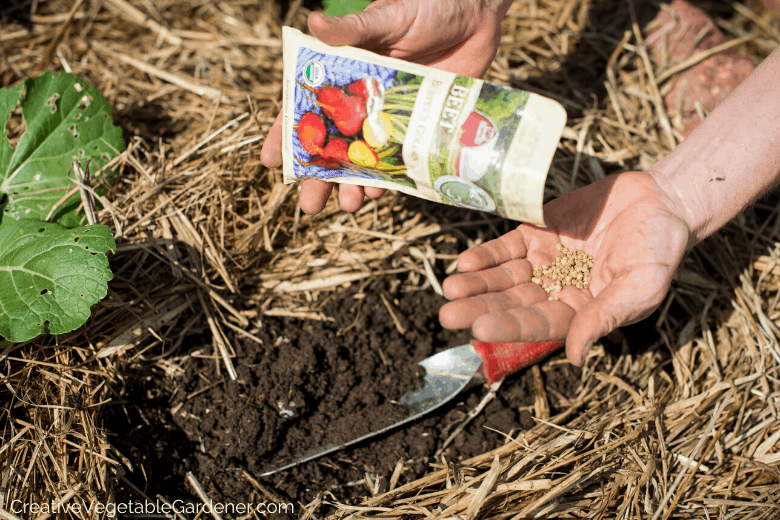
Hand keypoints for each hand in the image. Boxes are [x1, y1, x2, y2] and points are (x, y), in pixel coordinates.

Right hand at [260, 0, 513, 213]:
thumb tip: (314, 23)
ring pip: (364, 158)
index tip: (272, 163)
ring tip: (347, 205)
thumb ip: (352, 29)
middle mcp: (362, 99)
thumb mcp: (387, 17)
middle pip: (333, 145)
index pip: (306, 108)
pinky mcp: (419, 125)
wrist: (478, 12)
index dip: (287, 136)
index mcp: (343, 72)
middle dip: (319, 177)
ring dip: (353, 184)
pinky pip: (399, 159)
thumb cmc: (427, 5)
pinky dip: (389, 178)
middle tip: (309, 206)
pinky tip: (381, 192)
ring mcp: (390, 116)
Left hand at [439, 171, 689, 365]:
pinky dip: (487, 254)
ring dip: (476, 284)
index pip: (537, 324)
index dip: (508, 327)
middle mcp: (554, 290)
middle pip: (511, 303)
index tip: (480, 330)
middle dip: (479, 309)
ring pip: (503, 277)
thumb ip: (605, 317)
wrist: (661, 201)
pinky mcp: (537, 232)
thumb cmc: (659, 250)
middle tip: (448, 315)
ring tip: (450, 288)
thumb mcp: (640, 286)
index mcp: (578, 312)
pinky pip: (506, 247)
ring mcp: (543, 261)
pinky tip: (465, 263)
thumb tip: (575, 358)